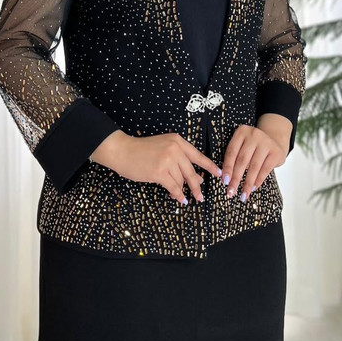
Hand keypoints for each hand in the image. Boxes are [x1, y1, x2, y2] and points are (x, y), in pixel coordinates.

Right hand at [91, 130, 221, 204]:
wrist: (123, 150)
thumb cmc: (141, 150)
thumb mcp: (163, 147)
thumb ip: (179, 160)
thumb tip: (195, 177)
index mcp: (177, 141)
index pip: (198, 155)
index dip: (209, 166)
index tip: (219, 173)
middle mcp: (175, 149)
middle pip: (191, 172)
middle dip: (197, 186)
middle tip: (201, 196)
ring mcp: (168, 160)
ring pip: (182, 180)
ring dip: (183, 190)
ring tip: (185, 197)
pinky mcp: (159, 172)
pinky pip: (173, 187)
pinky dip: (178, 195)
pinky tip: (179, 199)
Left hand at [221, 116, 290, 201]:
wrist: (275, 141)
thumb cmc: (253, 148)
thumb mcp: (243, 147)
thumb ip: (235, 158)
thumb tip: (226, 179)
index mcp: (241, 132)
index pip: (232, 152)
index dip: (227, 168)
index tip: (224, 181)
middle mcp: (254, 135)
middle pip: (242, 160)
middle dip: (236, 178)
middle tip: (231, 192)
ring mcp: (266, 142)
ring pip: (253, 166)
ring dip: (247, 183)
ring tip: (243, 195)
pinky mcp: (276, 152)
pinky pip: (265, 169)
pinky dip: (258, 181)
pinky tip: (253, 188)